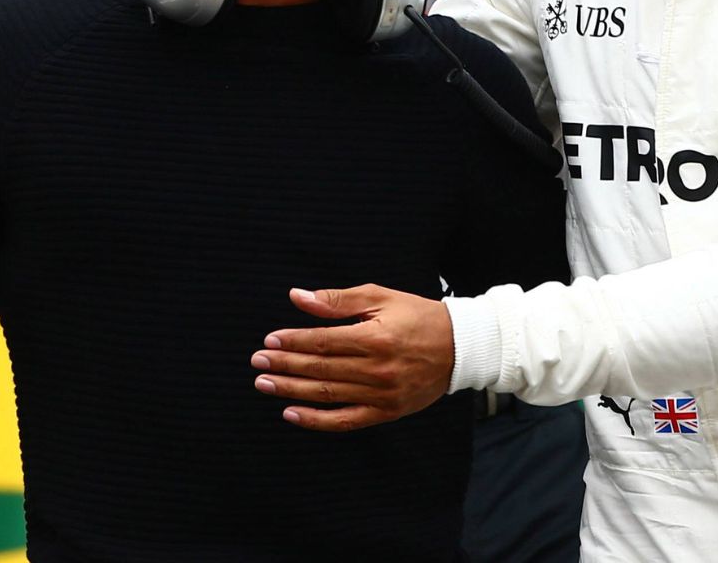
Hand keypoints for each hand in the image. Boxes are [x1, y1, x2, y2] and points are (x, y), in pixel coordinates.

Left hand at [251, 285, 453, 431]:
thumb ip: (338, 300)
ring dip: (292, 391)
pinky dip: (316, 420)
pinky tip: (292, 413)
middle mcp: (377, 369)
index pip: (323, 342)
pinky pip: (345, 421)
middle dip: (285, 366)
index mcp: (375, 337)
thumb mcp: (381, 297)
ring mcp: (382, 394)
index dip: (293, 342)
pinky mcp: (386, 412)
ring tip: (265, 384)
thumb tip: (298, 297)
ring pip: (328, 395)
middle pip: (321, 369)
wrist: (460, 348)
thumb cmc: (418, 316)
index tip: (269, 341)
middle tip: (257, 363)